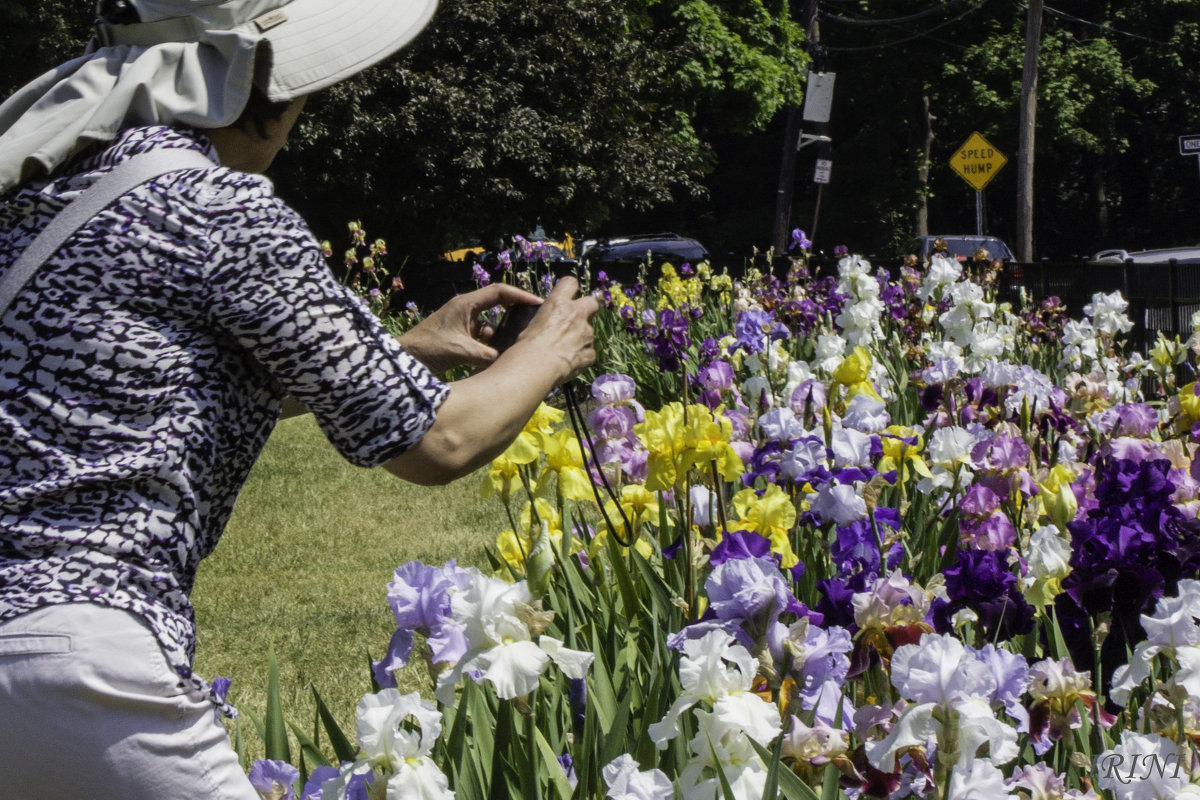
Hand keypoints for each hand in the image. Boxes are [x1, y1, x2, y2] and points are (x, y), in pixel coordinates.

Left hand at [397, 283, 542, 373]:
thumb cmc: (429, 348)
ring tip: (517, 341)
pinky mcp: (462, 334)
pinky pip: (483, 335)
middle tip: (533, 319)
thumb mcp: (461, 351)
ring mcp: (464, 321)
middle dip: (515, 310)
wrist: (407, 358)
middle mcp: (467, 309)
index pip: (499, 292)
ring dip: (502, 332)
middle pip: (498, 302)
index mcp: (466, 304)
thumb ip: (486, 354)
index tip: (537, 302)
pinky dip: (492, 343)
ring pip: (492, 322)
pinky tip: (498, 354)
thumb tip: (504, 359)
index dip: (519, 295)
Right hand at [504, 276, 599, 383]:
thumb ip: (546, 318)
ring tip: (564, 351)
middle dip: (587, 310)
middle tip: (575, 321)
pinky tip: (569, 364)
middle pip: (592, 302)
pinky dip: (581, 357)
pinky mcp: (590, 352)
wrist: (536, 366)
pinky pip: (589, 353)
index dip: (569, 289)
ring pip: (589, 332)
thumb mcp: (530, 324)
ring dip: (581, 338)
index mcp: (558, 303)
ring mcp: (586, 333)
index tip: (567, 295)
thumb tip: (546, 322)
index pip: (570, 283)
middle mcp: (576, 314)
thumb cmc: (526, 345)